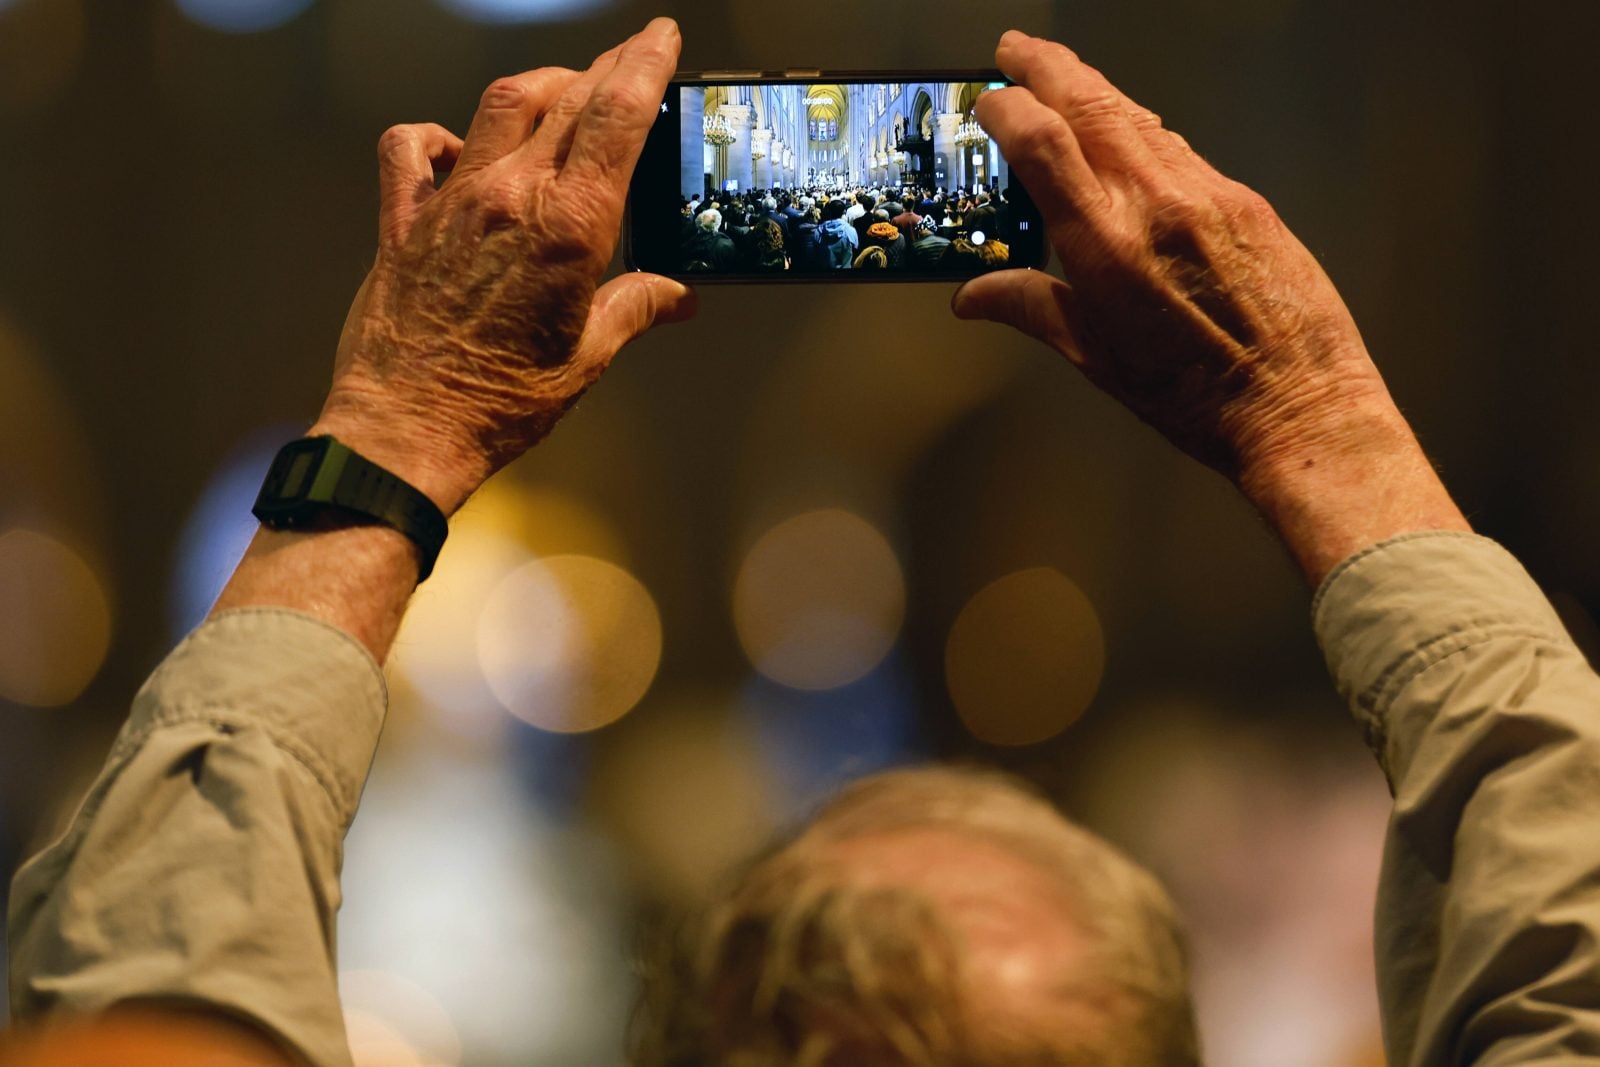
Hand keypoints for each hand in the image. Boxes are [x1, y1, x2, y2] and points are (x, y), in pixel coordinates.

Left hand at [314, 18, 695, 513]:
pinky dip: (436, 135)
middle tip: (629, 58)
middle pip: (565, 97)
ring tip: (562, 90)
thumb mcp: (587, 356)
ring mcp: (450, 203)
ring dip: (539, 86)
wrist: (407, 432)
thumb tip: (676, 298)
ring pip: (498, 104)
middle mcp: (509, 198)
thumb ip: (635, 309)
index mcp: (568, 228)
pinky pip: (410, 147)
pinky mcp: (401, 221)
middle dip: (605, 68)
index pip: (615, 116)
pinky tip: (455, 150)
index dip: (643, 64)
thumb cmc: (498, 404)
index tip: (660, 38)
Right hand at [954, 31, 1392, 478]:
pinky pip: (1180, 148)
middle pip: (1090, 104)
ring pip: (1137, 118)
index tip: (989, 100)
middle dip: (1047, 67)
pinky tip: (1130, 139)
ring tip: (1064, 82)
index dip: (1007, 108)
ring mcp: (1206, 194)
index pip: (1042, 142)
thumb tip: (975, 296)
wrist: (1297, 407)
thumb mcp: (1096, 355)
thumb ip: (1031, 308)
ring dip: (1093, 92)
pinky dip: (1142, 131)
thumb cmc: (1199, 397)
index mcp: (1106, 246)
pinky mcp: (1244, 200)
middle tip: (1016, 51)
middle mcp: (1155, 204)